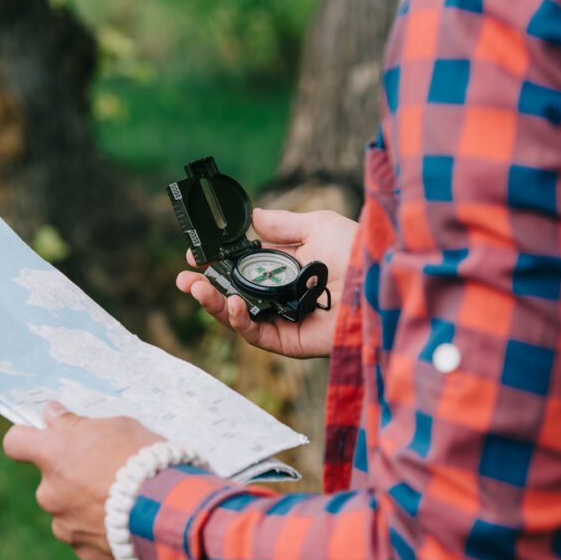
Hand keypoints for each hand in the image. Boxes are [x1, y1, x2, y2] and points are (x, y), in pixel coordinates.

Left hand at [2, 402, 163, 559]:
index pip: (15, 442)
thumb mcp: (115, 426)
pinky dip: (100, 528)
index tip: (46, 437)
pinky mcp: (83, 551)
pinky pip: (85, 535)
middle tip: (108, 470)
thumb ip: (76, 423)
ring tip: (123, 499)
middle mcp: (49, 492)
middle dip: (72, 474)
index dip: (28, 438)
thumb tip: (51, 414)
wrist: (167, 510)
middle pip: (50, 479)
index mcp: (53, 455)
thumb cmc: (142, 458)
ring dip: (86, 503)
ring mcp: (64, 525)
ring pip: (67, 509)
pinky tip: (126, 520)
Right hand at [176, 208, 356, 357]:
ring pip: (239, 318)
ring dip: (213, 304)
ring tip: (195, 288)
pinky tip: (231, 302)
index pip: (241, 270)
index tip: (195, 255)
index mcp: (286, 270)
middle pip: (233, 296)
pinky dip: (238, 321)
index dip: (216, 264)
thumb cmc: (353, 250)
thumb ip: (282, 225)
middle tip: (183, 278)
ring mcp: (285, 320)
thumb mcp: (315, 226)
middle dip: (204, 288)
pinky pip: (256, 335)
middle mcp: (282, 296)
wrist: (377, 279)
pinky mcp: (291, 342)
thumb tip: (254, 217)